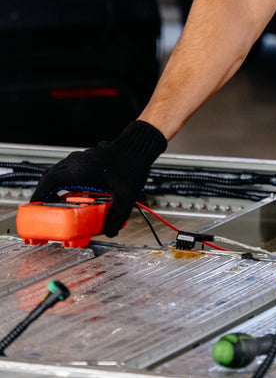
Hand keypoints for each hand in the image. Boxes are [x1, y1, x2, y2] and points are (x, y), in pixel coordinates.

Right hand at [31, 120, 166, 236]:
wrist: (139, 145)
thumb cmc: (131, 164)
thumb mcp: (125, 195)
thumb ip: (117, 217)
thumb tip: (110, 232)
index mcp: (78, 170)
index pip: (48, 182)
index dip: (38, 196)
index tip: (34, 209)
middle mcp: (75, 162)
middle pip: (50, 178)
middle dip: (45, 195)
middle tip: (45, 211)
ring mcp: (80, 158)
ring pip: (59, 173)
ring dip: (55, 188)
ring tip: (60, 205)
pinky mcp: (87, 159)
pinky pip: (68, 170)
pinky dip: (65, 182)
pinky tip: (77, 194)